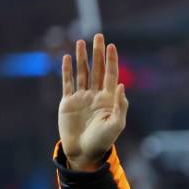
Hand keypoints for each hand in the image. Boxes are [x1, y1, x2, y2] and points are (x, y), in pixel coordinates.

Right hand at [59, 34, 127, 170]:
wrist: (84, 152)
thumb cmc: (103, 140)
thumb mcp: (116, 124)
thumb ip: (120, 105)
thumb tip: (122, 85)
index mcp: (109, 99)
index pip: (111, 75)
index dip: (112, 61)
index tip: (111, 46)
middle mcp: (96, 95)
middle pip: (97, 69)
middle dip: (97, 53)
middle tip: (98, 36)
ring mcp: (81, 97)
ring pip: (82, 73)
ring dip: (82, 58)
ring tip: (81, 42)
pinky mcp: (68, 102)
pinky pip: (67, 83)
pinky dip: (67, 70)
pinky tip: (66, 58)